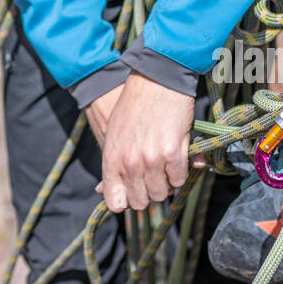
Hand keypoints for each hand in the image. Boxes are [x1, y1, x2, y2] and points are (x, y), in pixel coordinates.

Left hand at [88, 71, 196, 212]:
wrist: (156, 80)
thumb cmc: (134, 106)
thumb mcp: (114, 134)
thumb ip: (112, 165)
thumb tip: (102, 191)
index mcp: (111, 159)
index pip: (115, 202)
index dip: (126, 202)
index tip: (134, 193)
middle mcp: (130, 163)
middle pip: (142, 202)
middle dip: (149, 191)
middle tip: (153, 174)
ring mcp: (151, 160)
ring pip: (162, 193)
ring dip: (166, 182)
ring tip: (164, 162)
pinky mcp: (172, 154)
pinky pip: (179, 179)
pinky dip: (180, 171)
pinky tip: (176, 154)